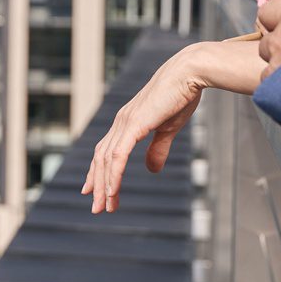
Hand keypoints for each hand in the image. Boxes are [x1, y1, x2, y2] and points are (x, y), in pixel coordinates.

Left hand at [83, 45, 209, 212]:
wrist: (189, 73)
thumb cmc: (181, 96)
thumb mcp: (169, 129)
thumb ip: (158, 149)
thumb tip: (151, 170)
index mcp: (128, 122)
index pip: (106, 150)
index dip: (98, 171)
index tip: (91, 190)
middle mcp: (121, 122)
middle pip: (101, 158)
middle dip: (97, 184)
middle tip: (97, 208)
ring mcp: (125, 122)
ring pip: (107, 160)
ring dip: (104, 185)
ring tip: (104, 206)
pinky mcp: (134, 125)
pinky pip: (118, 156)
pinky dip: (113, 175)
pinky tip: (112, 191)